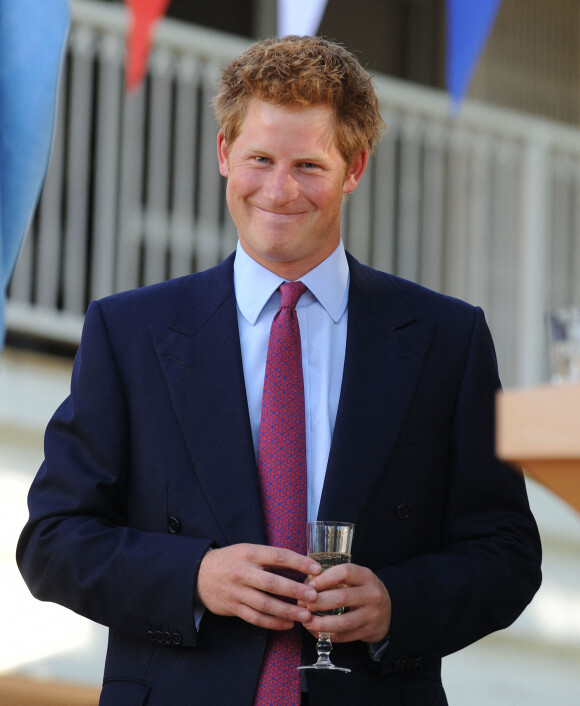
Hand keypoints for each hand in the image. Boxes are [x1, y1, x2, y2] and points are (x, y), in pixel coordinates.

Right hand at [195, 543, 321, 630]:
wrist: (198, 574)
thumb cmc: (230, 561)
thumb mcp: (248, 551)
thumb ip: (271, 559)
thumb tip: (301, 565)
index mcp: (249, 553)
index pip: (278, 556)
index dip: (299, 562)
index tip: (316, 569)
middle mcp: (243, 572)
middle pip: (272, 583)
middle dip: (295, 590)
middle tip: (313, 596)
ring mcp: (237, 592)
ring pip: (265, 604)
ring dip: (287, 611)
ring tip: (305, 615)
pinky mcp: (233, 608)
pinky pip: (256, 618)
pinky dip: (273, 622)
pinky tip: (287, 624)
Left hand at [301, 563, 390, 643]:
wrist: (388, 610)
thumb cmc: (363, 590)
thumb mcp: (356, 578)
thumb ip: (335, 578)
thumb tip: (306, 585)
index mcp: (366, 576)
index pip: (344, 573)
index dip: (324, 578)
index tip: (309, 584)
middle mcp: (371, 594)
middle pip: (341, 598)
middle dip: (318, 602)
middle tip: (303, 604)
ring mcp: (371, 615)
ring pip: (343, 622)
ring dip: (321, 623)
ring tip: (306, 621)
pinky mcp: (368, 631)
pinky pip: (345, 636)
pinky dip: (328, 635)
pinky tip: (316, 631)